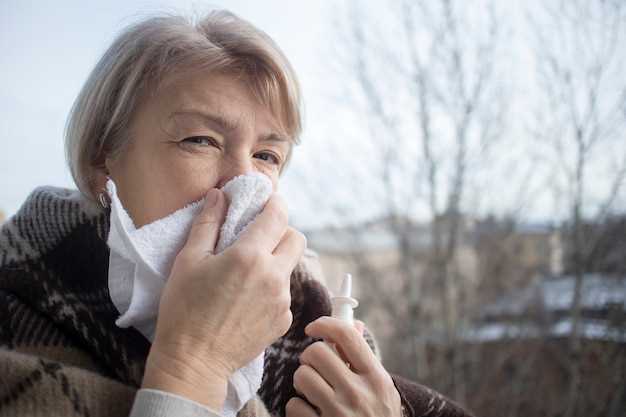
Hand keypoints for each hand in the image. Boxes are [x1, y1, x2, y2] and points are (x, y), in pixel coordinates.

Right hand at [142, 188, 305, 409]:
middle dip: (282, 231)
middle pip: (297, 239)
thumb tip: (219, 196)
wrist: (193, 362)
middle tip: (259, 237)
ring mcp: (282, 301)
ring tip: (247, 273)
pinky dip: (272, 289)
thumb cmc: (184, 309)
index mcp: (250, 256)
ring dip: (275, 261)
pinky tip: (247, 300)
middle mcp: (273, 276)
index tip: (267, 202)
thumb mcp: (188, 261)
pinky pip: (285, 294)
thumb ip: (208, 224)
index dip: (275, 203)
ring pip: (290, 267)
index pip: (278, 216)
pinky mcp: (284, 321)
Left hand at [286, 316, 402, 416]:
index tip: (313, 328)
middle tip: (314, 366)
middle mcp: (358, 394)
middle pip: (316, 352)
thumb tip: (352, 323)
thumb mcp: (381, 388)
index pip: (346, 336)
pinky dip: (297, 407)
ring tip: (313, 390)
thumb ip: (364, 358)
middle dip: (310, 357)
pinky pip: (294, 405)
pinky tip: (310, 412)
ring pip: (301, 376)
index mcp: (376, 378)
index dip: (324, 324)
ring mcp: (338, 414)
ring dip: (302, 381)